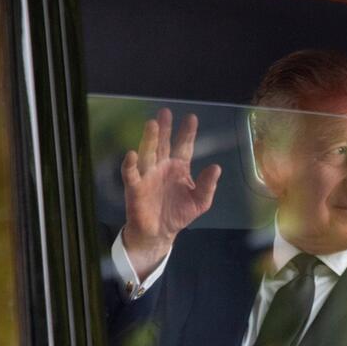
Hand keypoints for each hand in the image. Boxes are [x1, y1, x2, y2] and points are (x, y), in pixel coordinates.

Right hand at [121, 108, 220, 277]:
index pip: (184, 146)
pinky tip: (132, 154)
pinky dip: (130, 164)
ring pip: (148, 153)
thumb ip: (208, 185)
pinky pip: (132, 173)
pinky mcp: (136, 187)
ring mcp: (148, 175)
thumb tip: (216, 167)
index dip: (187, 133)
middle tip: (165, 113)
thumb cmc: (179, 214)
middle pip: (164, 144)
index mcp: (179, 167)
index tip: (191, 118)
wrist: (160, 233)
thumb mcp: (200, 202)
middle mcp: (163, 166)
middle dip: (165, 129)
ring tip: (152, 124)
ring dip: (149, 139)